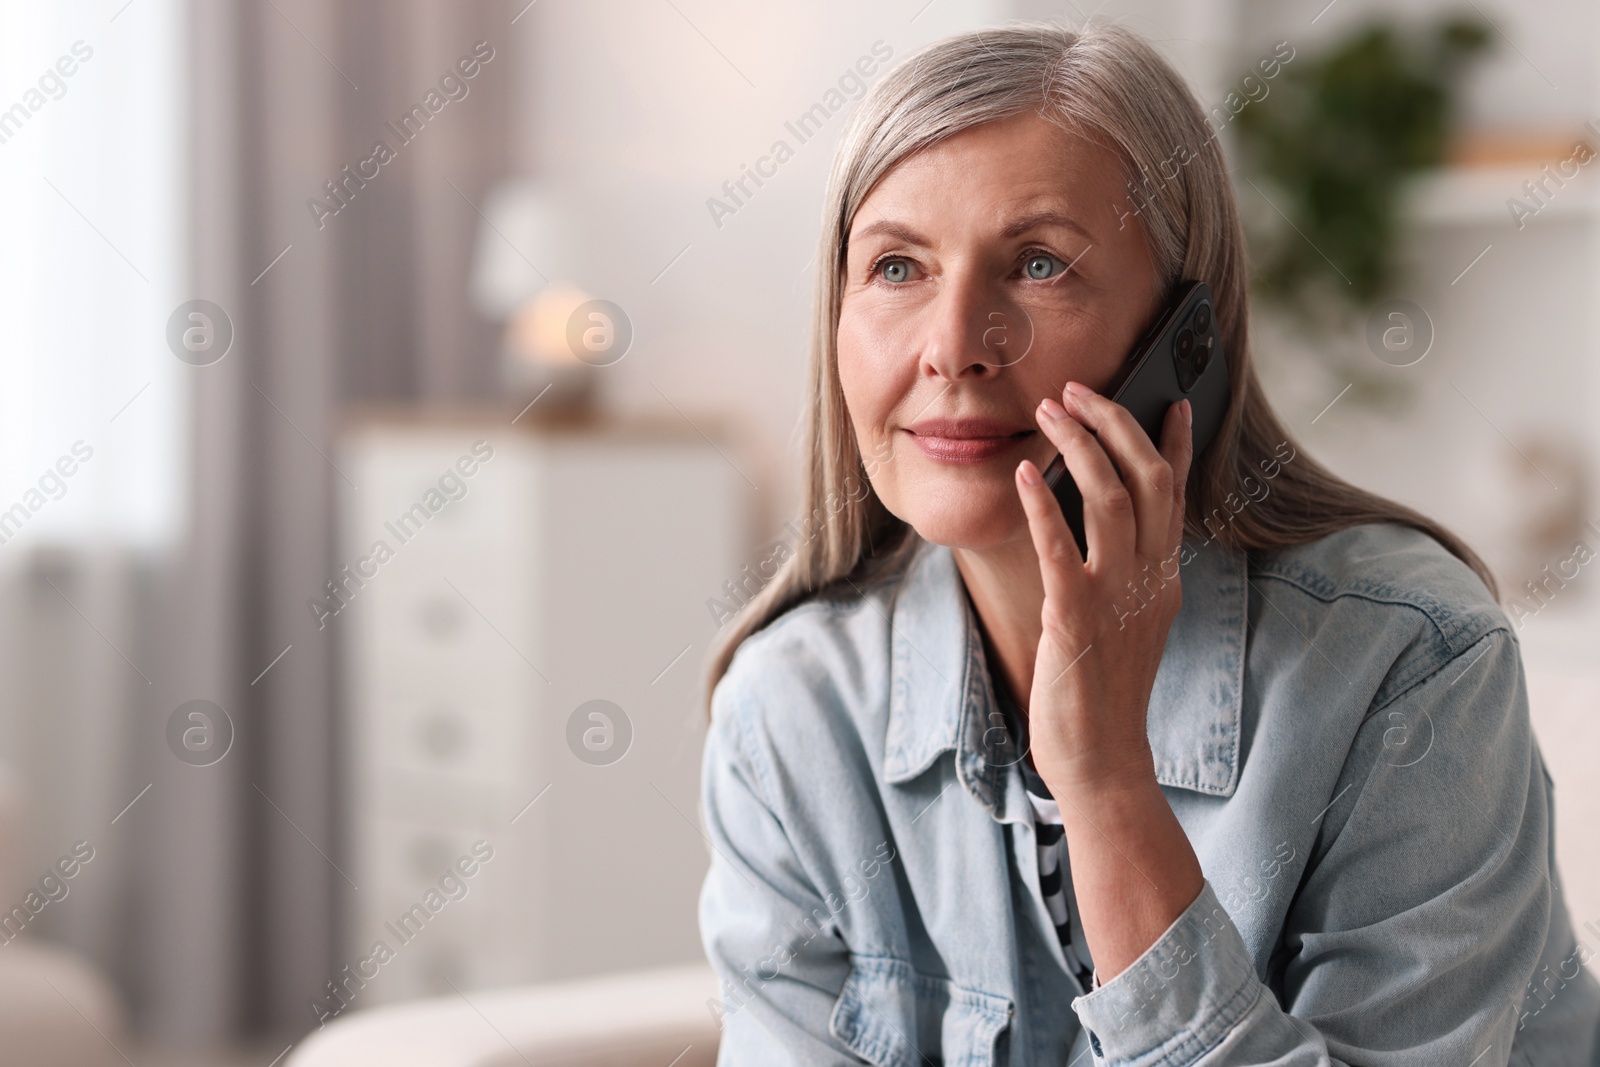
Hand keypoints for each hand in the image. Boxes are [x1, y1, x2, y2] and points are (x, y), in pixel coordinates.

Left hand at [1013, 381, 1193, 796]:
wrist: (1103, 763)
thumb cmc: (1103, 695)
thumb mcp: (1128, 625)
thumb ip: (1125, 574)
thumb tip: (1098, 523)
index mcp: (1164, 581)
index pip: (1177, 496)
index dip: (1175, 443)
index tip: (1174, 399)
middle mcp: (1150, 581)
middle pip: (1150, 481)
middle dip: (1117, 425)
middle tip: (1080, 390)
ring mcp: (1117, 599)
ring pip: (1113, 500)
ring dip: (1081, 447)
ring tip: (1051, 411)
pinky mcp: (1077, 620)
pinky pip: (1061, 550)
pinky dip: (1041, 506)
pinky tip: (1021, 474)